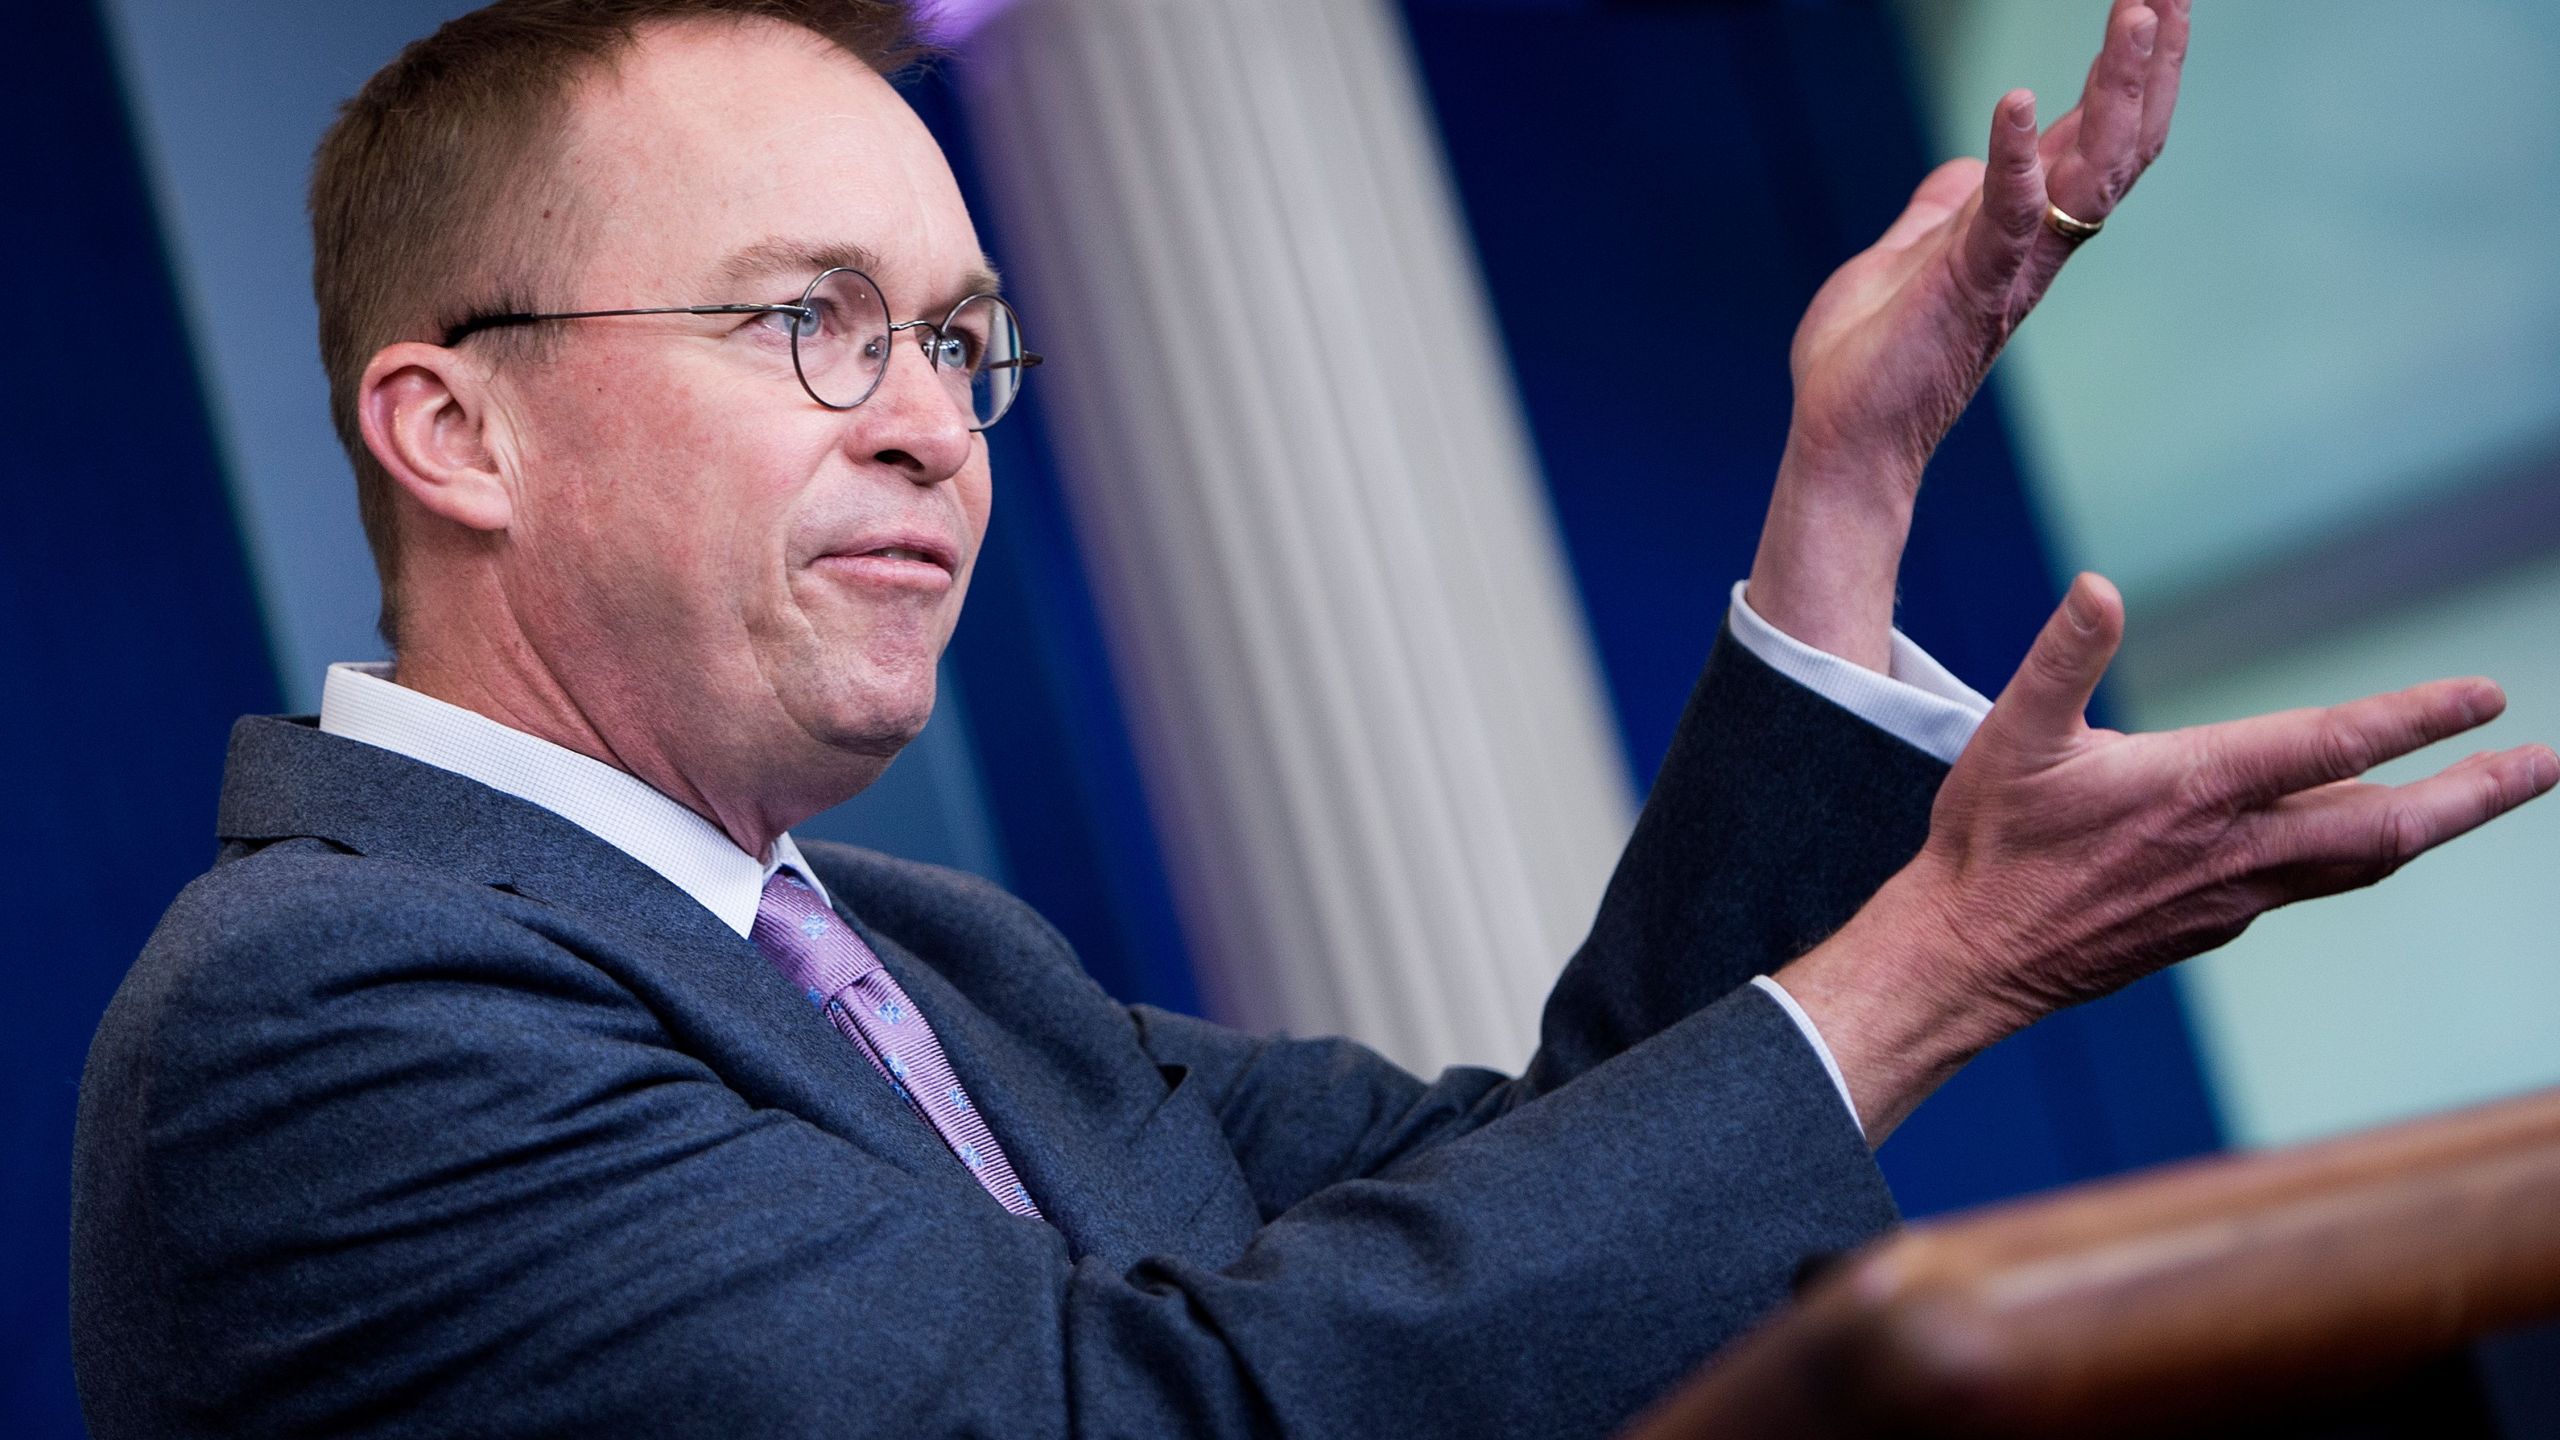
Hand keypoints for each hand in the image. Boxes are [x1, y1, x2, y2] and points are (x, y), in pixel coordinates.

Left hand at [1749, 0, 2191, 668]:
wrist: (1843, 438)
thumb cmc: (1871, 359)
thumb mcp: (1905, 256)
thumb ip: (1943, 210)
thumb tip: (1963, 169)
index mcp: (2024, 230)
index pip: (2097, 138)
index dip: (2131, 74)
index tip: (2153, 4)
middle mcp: (2037, 246)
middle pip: (2122, 143)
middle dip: (2151, 63)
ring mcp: (2010, 266)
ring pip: (2093, 171)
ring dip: (2119, 90)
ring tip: (2138, 14)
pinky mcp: (1968, 288)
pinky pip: (2007, 217)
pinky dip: (2015, 158)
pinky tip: (2019, 101)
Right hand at [1779, 574, 2558, 1142]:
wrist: (1967, 958)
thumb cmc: (1988, 843)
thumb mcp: (2013, 734)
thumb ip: (2062, 657)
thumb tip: (2099, 587)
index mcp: (2196, 789)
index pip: (2334, 748)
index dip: (2416, 720)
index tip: (2486, 697)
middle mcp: (2232, 850)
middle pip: (2385, 827)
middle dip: (2473, 795)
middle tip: (2544, 766)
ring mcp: (2229, 897)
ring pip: (2357, 861)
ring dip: (2430, 826)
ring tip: (2483, 796)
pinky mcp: (2209, 926)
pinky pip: (2303, 885)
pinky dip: (2353, 854)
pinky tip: (2353, 839)